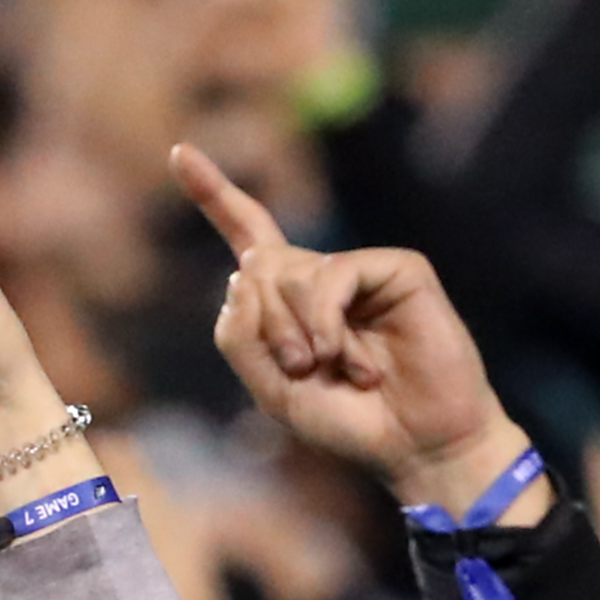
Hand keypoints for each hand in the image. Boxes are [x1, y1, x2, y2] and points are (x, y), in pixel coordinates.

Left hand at [170, 147, 536, 514]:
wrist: (420, 446)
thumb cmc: (353, 423)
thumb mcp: (274, 391)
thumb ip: (241, 336)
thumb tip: (244, 269)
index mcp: (292, 302)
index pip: (249, 236)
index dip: (215, 196)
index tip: (180, 154)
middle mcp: (324, 277)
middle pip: (256, 266)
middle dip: (265, 326)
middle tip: (302, 369)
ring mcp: (360, 269)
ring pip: (287, 271)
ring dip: (296, 332)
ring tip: (334, 368)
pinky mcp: (396, 268)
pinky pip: (330, 274)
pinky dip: (326, 321)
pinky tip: (352, 360)